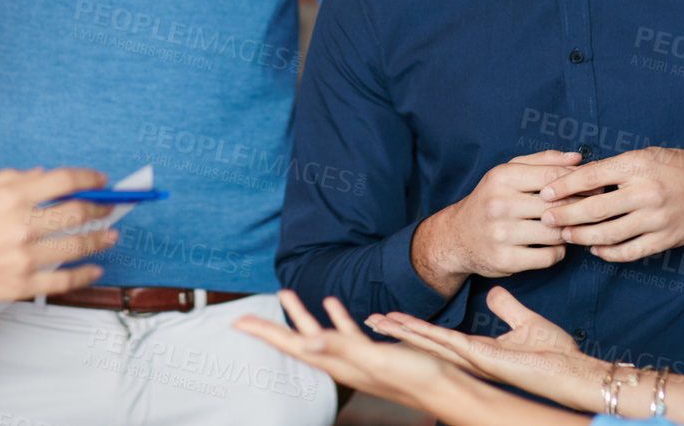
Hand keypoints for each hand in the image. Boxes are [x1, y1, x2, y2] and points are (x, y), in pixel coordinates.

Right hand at [0, 167, 116, 306]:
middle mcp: (23, 225)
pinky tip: (94, 269)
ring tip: (112, 235)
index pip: (65, 181)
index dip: (89, 179)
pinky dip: (85, 274)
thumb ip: (10, 179)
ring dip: (101, 239)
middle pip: (79, 212)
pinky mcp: (22, 285)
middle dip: (101, 207)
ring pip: (77, 246)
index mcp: (11, 196)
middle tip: (110, 207)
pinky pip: (64, 280)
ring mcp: (24, 257)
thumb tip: (41, 176)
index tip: (100, 181)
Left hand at [234, 291, 462, 414]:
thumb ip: (341, 347)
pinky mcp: (370, 351)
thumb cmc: (413, 378)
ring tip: (286, 294)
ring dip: (301, 314)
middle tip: (246, 315)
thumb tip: (307, 342)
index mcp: (338, 363)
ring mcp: (354, 357)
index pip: (292, 345)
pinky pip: (344, 330)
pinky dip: (334, 315)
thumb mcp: (374, 359)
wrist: (445, 389)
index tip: (239, 322)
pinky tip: (333, 303)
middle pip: (297, 340)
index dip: (265, 332)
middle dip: (272, 325)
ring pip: (318, 333)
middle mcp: (341, 362)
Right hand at [369, 287, 601, 409]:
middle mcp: (471, 358)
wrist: (574, 374)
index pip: (439, 337)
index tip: (389, 317)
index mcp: (478, 351)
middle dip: (397, 332)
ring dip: (403, 333)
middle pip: (426, 342)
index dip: (413, 327)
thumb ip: (507, 308)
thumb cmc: (557, 355)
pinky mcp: (485, 360)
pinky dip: (426, 336)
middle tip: (368, 319)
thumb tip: (493, 292)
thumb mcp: (526, 323)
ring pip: (431, 343)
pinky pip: (449, 344)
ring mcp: (476, 361)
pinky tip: (407, 328)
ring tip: (377, 321)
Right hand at [412, 150, 582, 295]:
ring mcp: (501, 234)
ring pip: (556, 233)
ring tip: (567, 228)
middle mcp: (499, 204)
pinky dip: (557, 252)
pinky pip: (549, 257)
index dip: (578, 183)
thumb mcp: (508, 173)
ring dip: (568, 232)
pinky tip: (552, 245)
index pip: (553, 176)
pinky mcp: (505, 260)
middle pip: (558, 206)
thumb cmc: (490, 200)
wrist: (456, 236)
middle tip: (588, 211)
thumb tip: (577, 158)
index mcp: (502, 177)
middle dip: (578, 209)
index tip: (593, 189)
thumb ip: (543, 161)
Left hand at [538, 148, 683, 261]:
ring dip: (581, 236)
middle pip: (594, 208)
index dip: (564, 187)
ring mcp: (656, 218)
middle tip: (545, 219)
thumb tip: (576, 178)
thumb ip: (614, 168)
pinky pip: (629, 251)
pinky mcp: (666, 239)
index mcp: (637, 165)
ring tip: (565, 235)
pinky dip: (608, 252)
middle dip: (565, 215)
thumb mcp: (644, 156)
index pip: (591, 176)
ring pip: (608, 233)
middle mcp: (646, 191)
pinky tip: (595, 248)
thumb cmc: (677, 166)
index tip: (545, 194)